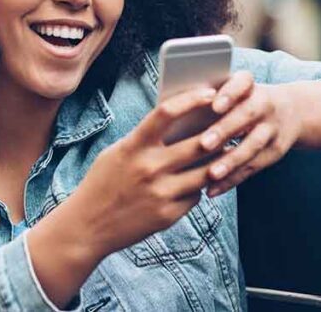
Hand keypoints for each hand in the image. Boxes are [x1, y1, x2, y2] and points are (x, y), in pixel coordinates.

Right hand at [72, 86, 225, 257]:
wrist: (87, 226)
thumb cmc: (102, 183)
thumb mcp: (117, 153)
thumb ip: (144, 139)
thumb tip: (179, 122)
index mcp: (133, 147)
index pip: (166, 113)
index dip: (191, 100)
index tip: (209, 93)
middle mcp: (149, 168)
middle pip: (199, 144)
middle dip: (219, 134)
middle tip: (233, 126)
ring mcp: (160, 193)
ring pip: (206, 172)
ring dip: (218, 163)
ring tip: (227, 154)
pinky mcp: (168, 215)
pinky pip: (195, 196)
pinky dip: (198, 188)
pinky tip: (196, 183)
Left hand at [200, 71, 302, 196]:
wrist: (293, 111)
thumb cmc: (242, 100)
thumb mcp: (233, 91)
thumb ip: (207, 97)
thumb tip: (171, 107)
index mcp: (250, 86)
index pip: (243, 83)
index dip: (230, 94)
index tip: (214, 106)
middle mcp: (265, 104)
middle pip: (247, 116)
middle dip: (225, 130)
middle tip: (204, 144)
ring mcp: (273, 129)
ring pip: (252, 146)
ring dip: (230, 161)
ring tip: (210, 174)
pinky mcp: (275, 152)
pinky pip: (253, 168)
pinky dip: (232, 180)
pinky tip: (212, 189)